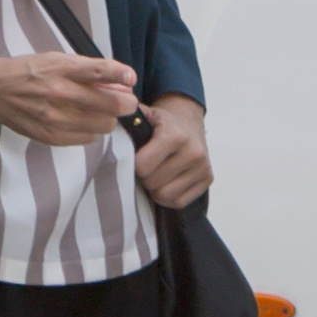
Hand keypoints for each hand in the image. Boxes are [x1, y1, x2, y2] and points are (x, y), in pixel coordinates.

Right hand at [0, 52, 142, 146]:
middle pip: (111, 105)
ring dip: (108, 117)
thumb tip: (121, 83)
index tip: (130, 78)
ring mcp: (56, 118)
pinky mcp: (52, 136)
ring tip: (98, 110)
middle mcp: (60, 93)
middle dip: (125, 102)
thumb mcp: (58, 59)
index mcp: (62, 69)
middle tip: (123, 99)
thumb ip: (89, 70)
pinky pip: (89, 138)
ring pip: (104, 125)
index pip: (99, 71)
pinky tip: (82, 120)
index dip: (121, 74)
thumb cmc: (31, 72)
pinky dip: (92, 129)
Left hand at [133, 95, 210, 209]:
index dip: (134, 164)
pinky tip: (167, 182)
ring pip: (165, 195)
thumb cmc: (162, 123)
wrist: (190, 123)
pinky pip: (179, 202)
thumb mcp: (146, 114)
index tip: (137, 157)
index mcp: (175, 135)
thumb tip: (108, 117)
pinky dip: (168, 197)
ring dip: (156, 189)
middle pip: (153, 183)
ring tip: (156, 175)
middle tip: (147, 167)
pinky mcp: (208, 180)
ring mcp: (203, 168)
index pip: (143, 166)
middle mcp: (193, 152)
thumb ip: (128, 117)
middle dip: (145, 177)